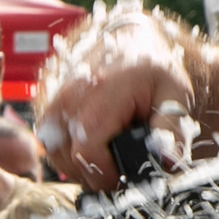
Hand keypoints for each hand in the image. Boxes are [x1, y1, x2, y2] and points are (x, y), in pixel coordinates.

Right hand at [34, 1, 197, 191]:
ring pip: (58, 158)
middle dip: (98, 172)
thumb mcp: (174, 94)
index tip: (127, 176)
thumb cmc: (151, 69)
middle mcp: (68, 97)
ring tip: (109, 154)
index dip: (107, 174)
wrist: (128, 41)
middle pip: (71, 160)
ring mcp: (52, 102)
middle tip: (123, 166)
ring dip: (82, 166)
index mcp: (100, 92)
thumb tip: (167, 159)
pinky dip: (69, 155)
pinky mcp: (44, 109)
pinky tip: (92, 146)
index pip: (87, 153)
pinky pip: (50, 148)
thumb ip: (172, 128)